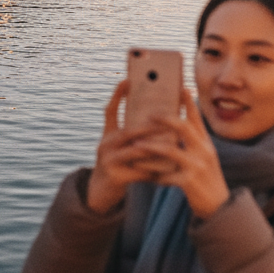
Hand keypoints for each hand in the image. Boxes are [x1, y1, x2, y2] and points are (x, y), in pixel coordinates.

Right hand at [86, 80, 173, 213]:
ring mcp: (108, 161)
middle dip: (149, 125)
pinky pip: (139, 171)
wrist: (101, 193)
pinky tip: (168, 167)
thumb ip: (134, 137)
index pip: (110, 111)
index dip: (117, 95)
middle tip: (168, 117)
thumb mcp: (121, 148)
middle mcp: (105, 145)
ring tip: (172, 142)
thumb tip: (160, 121)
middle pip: (128, 131)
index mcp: (108, 135)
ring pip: (134, 151)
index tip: (127, 79)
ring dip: (155, 146)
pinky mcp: (115, 177)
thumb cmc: (117, 166)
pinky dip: (154, 169)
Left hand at [131, 89, 229, 218]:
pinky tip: (142, 173)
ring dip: (151, 146)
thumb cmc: (207, 180)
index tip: (181, 87)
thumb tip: (178, 126)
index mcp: (206, 143)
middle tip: (148, 114)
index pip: (196, 118)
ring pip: (171, 151)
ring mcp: (197, 166)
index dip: (189, 102)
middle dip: (164, 119)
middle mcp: (204, 151)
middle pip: (184, 128)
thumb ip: (194, 143)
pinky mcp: (189, 182)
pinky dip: (152, 174)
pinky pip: (165, 175)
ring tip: (136, 144)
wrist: (220, 207)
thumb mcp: (205, 158)